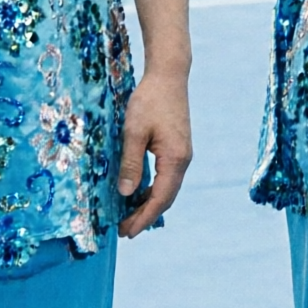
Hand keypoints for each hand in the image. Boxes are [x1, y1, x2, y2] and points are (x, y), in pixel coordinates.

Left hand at [116, 65, 192, 238]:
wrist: (169, 76)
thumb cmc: (149, 101)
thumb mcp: (134, 132)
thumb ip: (131, 164)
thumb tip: (126, 193)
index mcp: (175, 159)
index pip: (160, 198)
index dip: (143, 217)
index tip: (127, 231)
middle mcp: (183, 161)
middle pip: (166, 198)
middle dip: (146, 216)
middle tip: (124, 230)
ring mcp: (182, 155)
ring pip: (168, 189)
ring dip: (150, 204)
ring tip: (130, 217)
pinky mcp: (178, 148)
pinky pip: (167, 178)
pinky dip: (154, 190)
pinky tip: (140, 193)